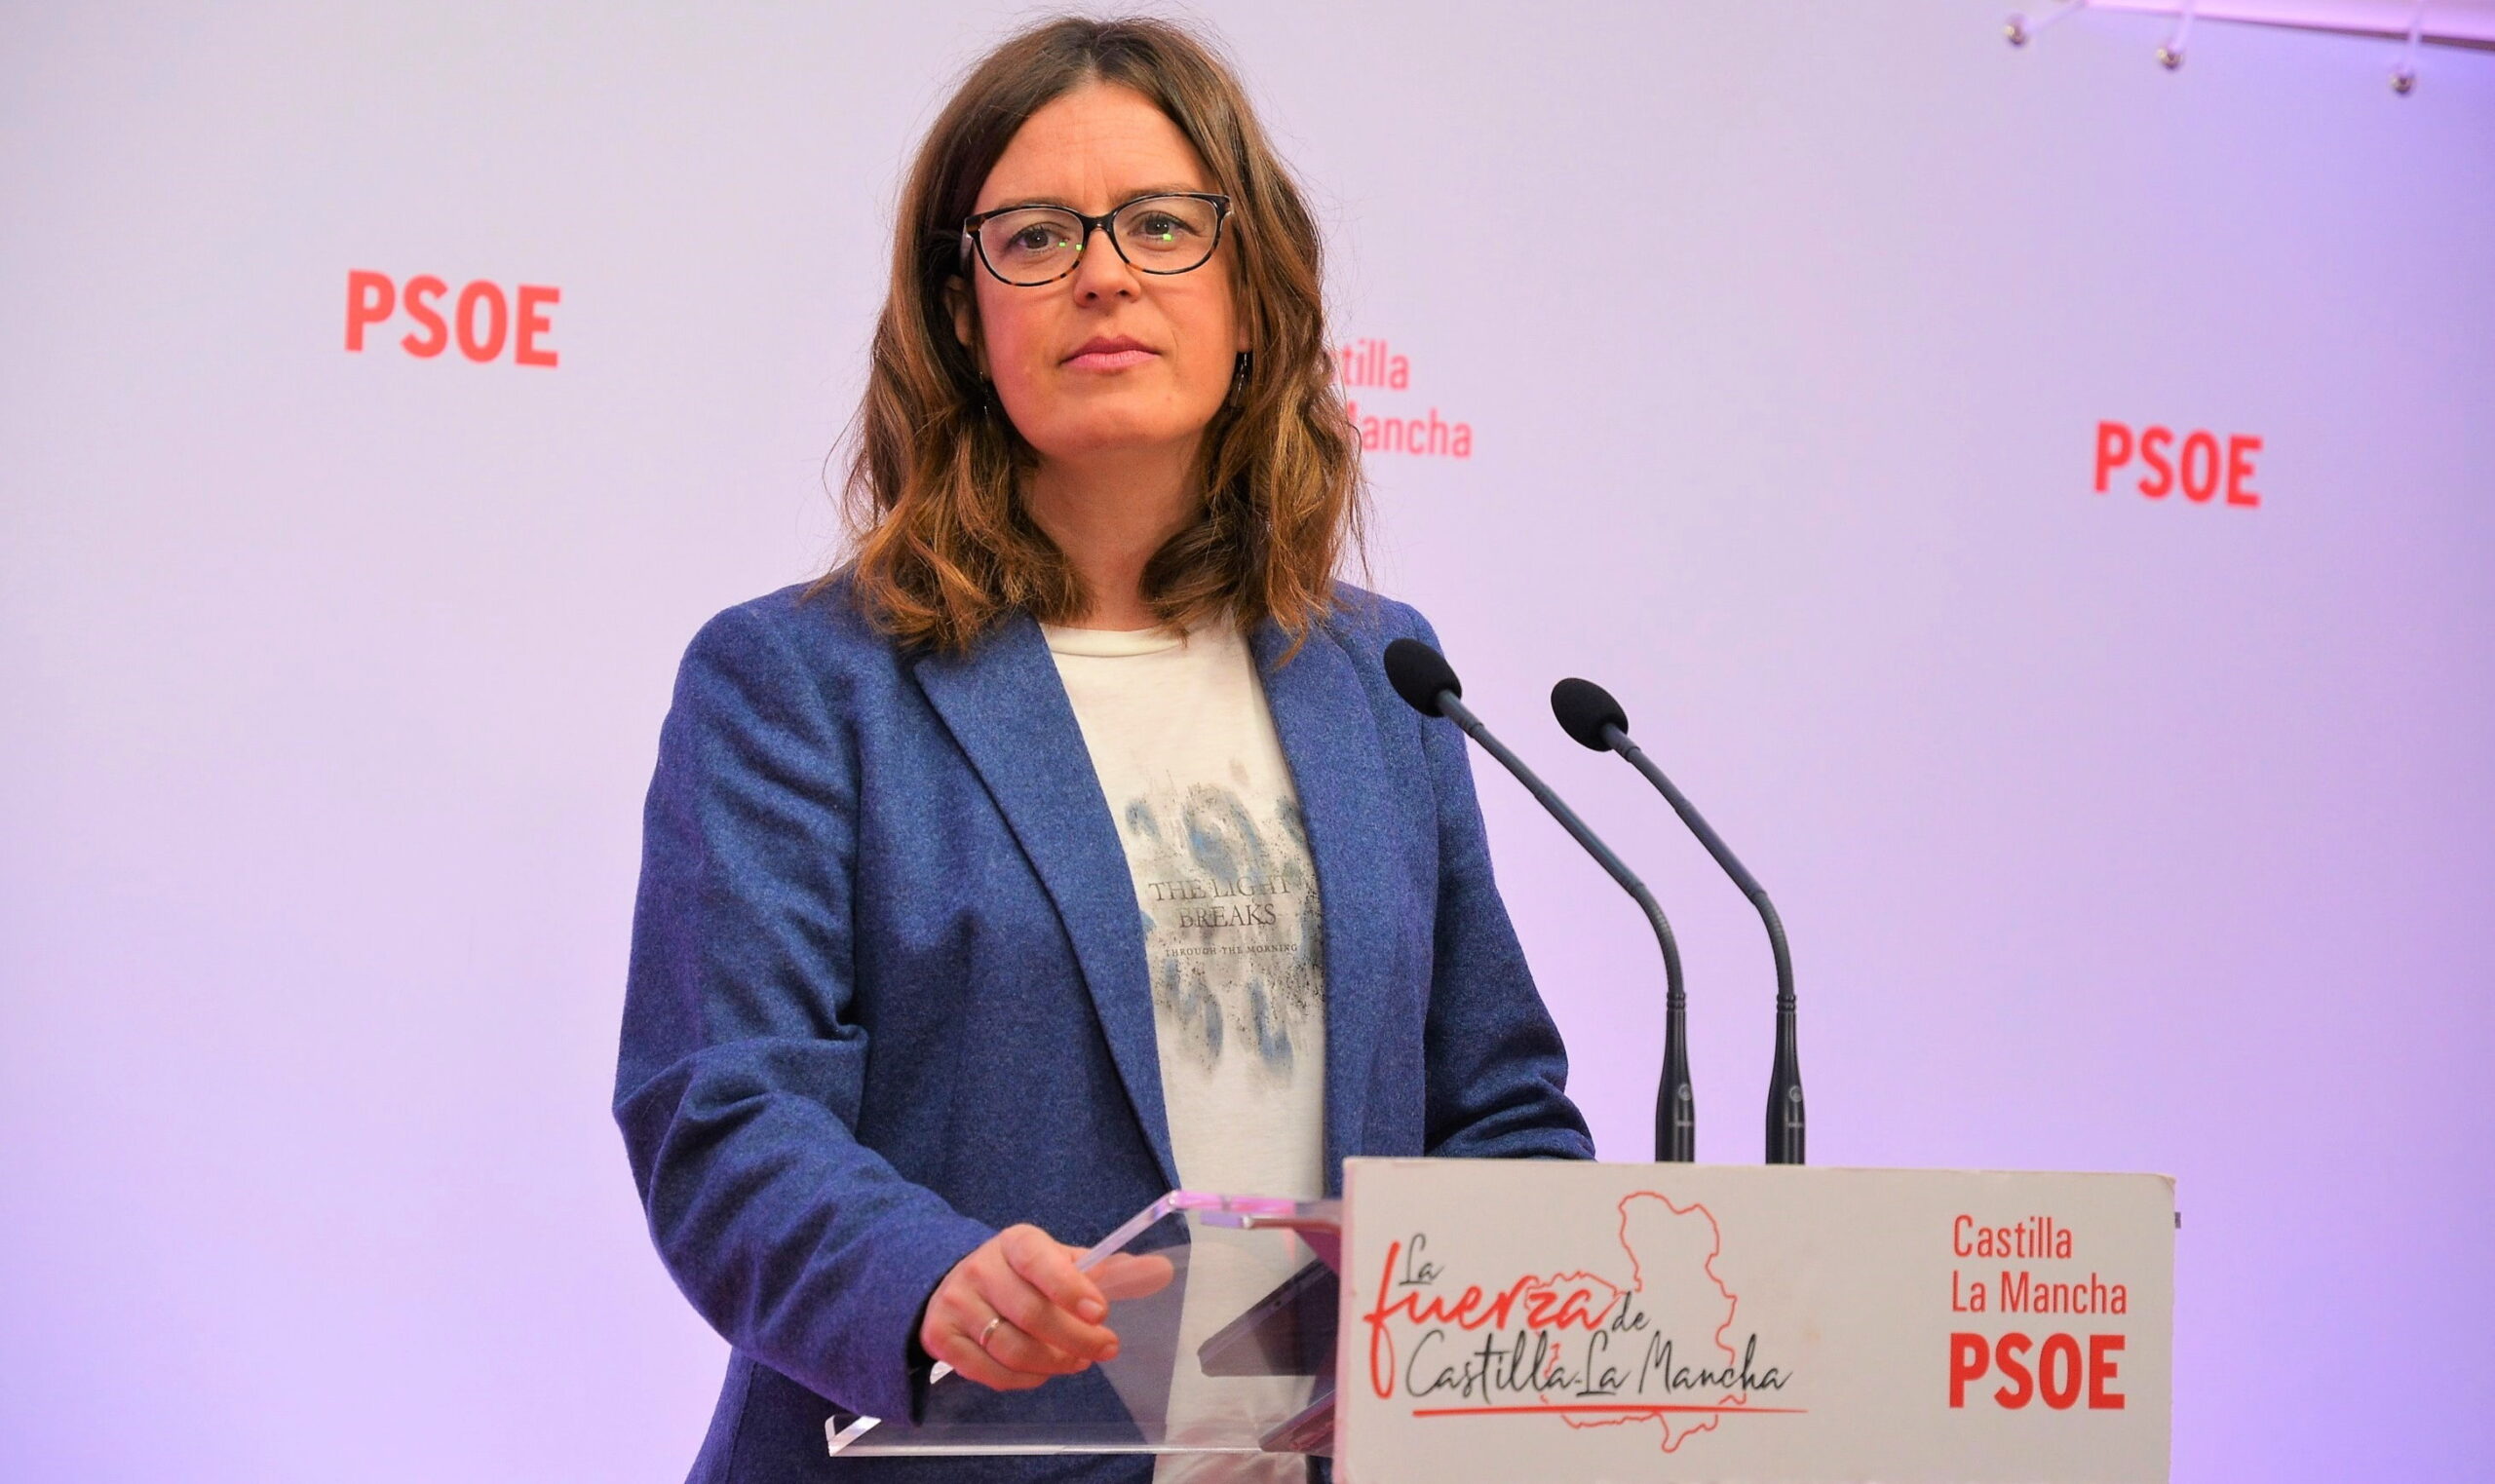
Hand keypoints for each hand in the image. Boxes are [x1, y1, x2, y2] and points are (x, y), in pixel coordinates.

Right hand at [919, 1224, 1121, 1391]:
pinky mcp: (940, 1337)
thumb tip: (1161, 1272)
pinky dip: (1023, 1379)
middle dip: (1077, 1339)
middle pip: (1032, 1314)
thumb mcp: (1061, 1262)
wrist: (957, 1283)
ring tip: (1077, 1361)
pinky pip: (989, 1372)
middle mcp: (980, 1267)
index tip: (1101, 1313)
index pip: (1040, 1261)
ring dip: (1053, 1363)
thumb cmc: (1023, 1275)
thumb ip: (1109, 1270)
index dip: (1070, 1288)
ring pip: (1011, 1348)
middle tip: (1106, 1348)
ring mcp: (956, 1303)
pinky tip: (1041, 1371)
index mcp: (1015, 1242)